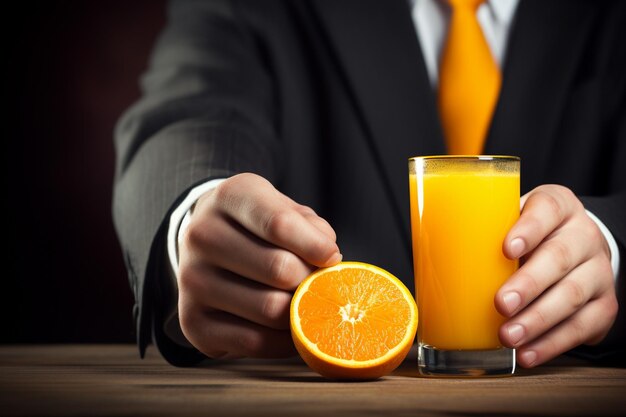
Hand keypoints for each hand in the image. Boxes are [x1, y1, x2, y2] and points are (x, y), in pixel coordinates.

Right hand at [177, 173, 340, 358]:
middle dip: (309, 281)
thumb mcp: (284, 210)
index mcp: (229, 198)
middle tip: (316, 284)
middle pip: (279, 269)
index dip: (315, 246)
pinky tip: (291, 330)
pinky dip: (282, 342)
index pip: (279, 224)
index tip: (333, 258)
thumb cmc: (257, 227)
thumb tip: (329, 261)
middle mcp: (201, 235)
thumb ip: (312, 228)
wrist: (207, 246)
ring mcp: (191, 280)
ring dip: (299, 313)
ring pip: (269, 309)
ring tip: (305, 305)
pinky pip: (252, 342)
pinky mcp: (191, 320)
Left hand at [496, 185, 617, 366]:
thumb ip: (483, 230)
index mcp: (557, 206)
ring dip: (537, 319)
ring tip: (508, 336)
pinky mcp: (604, 304)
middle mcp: (583, 235)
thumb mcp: (510, 222)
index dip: (529, 228)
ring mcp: (598, 270)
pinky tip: (527, 354)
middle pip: (559, 257)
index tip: (506, 249)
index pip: (548, 209)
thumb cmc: (529, 237)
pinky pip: (583, 327)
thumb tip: (426, 253)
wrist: (578, 252)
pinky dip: (552, 343)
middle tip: (500, 304)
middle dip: (529, 284)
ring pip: (573, 295)